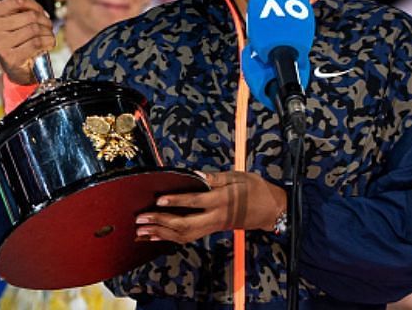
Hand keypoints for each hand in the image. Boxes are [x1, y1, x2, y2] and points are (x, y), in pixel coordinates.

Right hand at [0, 0, 53, 85]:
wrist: (15, 67)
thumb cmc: (11, 39)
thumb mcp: (0, 19)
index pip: (17, 1)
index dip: (34, 4)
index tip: (39, 11)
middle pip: (30, 16)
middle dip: (45, 20)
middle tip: (47, 25)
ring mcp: (1, 45)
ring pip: (35, 29)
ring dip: (48, 32)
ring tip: (47, 35)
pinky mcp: (12, 57)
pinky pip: (37, 43)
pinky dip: (48, 42)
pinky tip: (47, 44)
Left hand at [135, 171, 285, 243]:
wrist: (270, 210)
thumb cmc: (256, 189)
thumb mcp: (240, 177)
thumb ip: (217, 177)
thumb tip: (196, 175)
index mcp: (223, 199)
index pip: (196, 201)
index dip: (177, 201)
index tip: (160, 199)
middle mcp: (216, 216)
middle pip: (185, 224)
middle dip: (161, 222)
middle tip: (141, 218)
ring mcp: (213, 225)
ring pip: (184, 234)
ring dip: (161, 232)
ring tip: (141, 229)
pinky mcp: (211, 230)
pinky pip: (188, 237)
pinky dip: (169, 237)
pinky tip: (155, 236)